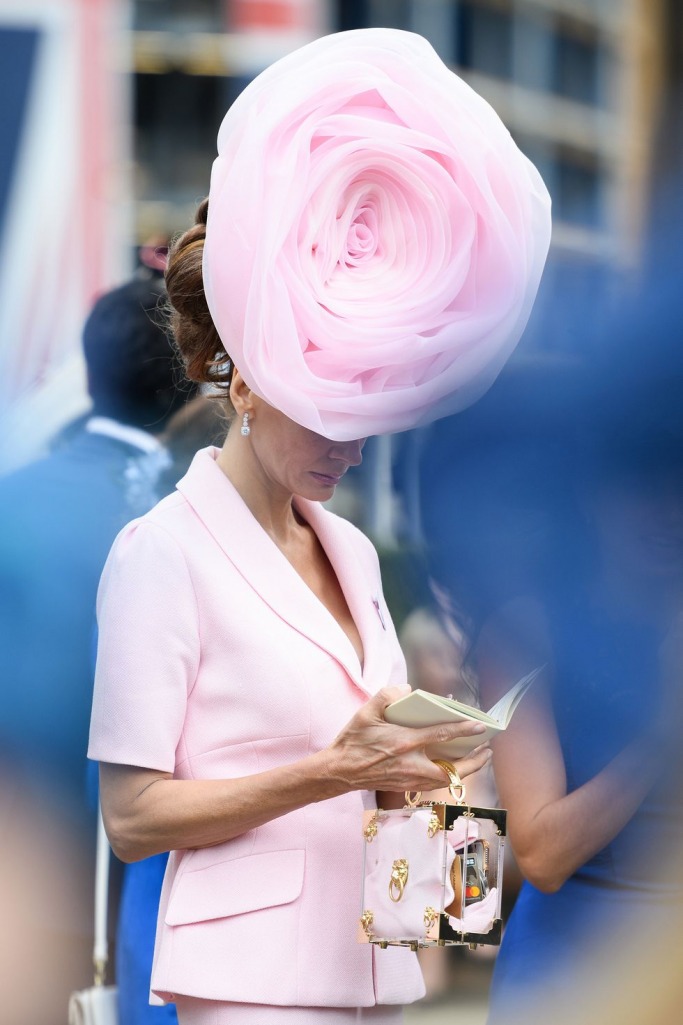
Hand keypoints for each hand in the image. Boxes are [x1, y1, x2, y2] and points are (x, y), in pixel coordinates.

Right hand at [322, 685, 490, 793]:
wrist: (339, 771)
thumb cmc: (353, 740)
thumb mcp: (366, 711)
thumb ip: (387, 695)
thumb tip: (407, 690)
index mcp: (403, 742)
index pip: (441, 735)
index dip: (463, 730)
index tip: (479, 726)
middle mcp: (410, 764)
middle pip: (452, 770)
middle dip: (474, 762)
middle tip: (487, 751)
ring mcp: (409, 779)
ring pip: (446, 780)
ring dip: (464, 771)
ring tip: (476, 759)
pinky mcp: (405, 786)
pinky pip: (434, 784)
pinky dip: (447, 776)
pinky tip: (451, 768)